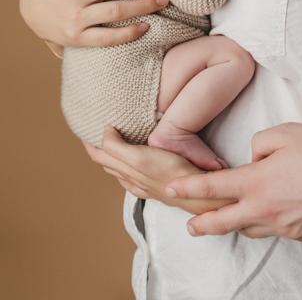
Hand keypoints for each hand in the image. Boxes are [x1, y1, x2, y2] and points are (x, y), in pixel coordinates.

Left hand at [84, 127, 226, 216]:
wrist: (196, 191)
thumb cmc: (169, 172)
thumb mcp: (138, 157)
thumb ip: (117, 147)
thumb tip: (103, 134)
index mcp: (124, 170)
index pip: (99, 155)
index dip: (90, 144)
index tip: (84, 130)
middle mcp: (131, 179)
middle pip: (108, 163)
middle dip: (99, 150)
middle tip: (95, 136)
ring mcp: (144, 184)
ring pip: (121, 171)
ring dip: (114, 158)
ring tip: (113, 146)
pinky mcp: (157, 185)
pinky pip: (136, 177)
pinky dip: (129, 167)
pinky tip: (137, 166)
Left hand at [165, 123, 301, 240]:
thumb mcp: (289, 133)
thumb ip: (261, 143)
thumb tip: (254, 157)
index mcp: (256, 182)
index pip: (211, 186)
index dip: (187, 187)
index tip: (171, 189)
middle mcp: (263, 209)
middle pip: (221, 222)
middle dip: (201, 224)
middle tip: (191, 226)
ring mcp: (282, 226)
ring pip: (250, 229)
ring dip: (238, 224)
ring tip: (234, 220)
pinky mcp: (301, 234)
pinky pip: (278, 230)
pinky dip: (272, 222)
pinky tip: (282, 212)